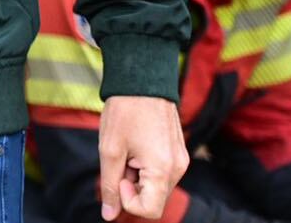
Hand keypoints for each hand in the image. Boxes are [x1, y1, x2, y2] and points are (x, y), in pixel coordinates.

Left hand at [98, 96, 188, 218]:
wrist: (142, 80)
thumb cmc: (124, 112)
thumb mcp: (109, 150)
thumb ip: (109, 185)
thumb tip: (109, 216)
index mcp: (163, 170)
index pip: (150, 210)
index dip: (128, 200)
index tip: (118, 177)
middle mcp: (178, 168)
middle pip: (154, 199)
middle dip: (131, 187)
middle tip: (119, 160)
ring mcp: (181, 160)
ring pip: (156, 186)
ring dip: (137, 177)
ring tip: (126, 150)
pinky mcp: (178, 153)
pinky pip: (161, 173)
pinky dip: (144, 168)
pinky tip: (135, 147)